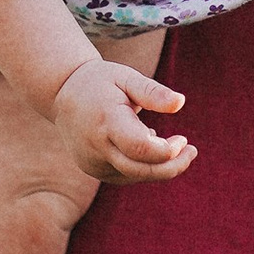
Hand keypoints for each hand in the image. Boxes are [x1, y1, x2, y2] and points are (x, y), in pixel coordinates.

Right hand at [48, 57, 191, 182]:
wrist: (62, 95)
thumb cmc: (100, 82)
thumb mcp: (126, 77)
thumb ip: (153, 92)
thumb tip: (180, 102)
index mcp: (106, 121)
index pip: (140, 148)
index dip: (167, 150)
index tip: (183, 139)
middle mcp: (97, 147)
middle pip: (140, 170)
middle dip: (172, 166)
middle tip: (191, 151)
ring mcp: (93, 162)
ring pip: (135, 176)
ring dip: (160, 168)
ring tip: (176, 146)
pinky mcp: (94, 169)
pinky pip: (126, 175)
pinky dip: (144, 167)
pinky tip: (151, 148)